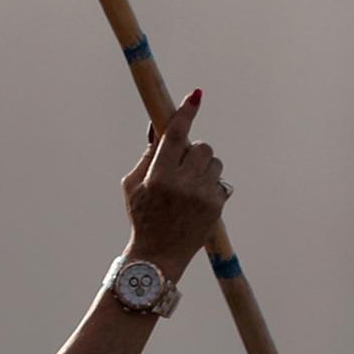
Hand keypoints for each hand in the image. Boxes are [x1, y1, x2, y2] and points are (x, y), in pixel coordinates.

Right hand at [120, 90, 222, 273]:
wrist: (158, 257)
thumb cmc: (142, 217)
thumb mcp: (133, 185)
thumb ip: (148, 155)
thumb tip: (159, 126)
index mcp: (158, 177)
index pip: (175, 136)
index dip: (185, 113)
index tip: (195, 96)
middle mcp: (183, 185)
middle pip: (200, 146)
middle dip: (192, 151)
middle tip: (181, 166)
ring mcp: (202, 196)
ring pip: (214, 162)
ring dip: (203, 167)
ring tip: (189, 186)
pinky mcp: (216, 206)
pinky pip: (220, 181)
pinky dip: (210, 185)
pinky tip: (197, 201)